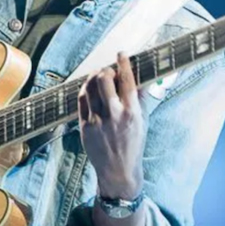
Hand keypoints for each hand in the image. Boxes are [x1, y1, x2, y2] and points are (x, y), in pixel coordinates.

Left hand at [78, 52, 144, 198]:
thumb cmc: (134, 145)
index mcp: (131, 113)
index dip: (123, 63)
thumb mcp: (143, 121)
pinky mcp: (84, 127)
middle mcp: (113, 115)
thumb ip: (141, 99)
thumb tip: (141, 77)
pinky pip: (81, 101)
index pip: (127, 81)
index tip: (122, 54)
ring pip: (90, 88)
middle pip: (104, 80)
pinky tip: (90, 88)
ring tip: (99, 76)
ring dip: (94, 77)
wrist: (118, 171)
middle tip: (109, 70)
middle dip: (106, 70)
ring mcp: (97, 121)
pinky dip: (86, 90)